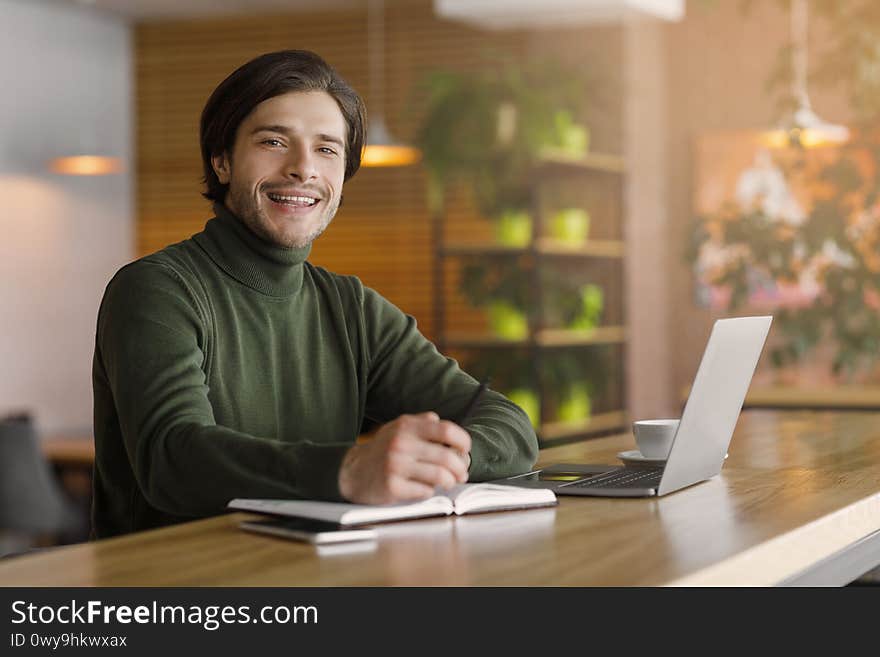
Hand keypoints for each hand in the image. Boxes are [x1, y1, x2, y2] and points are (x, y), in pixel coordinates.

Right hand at [338, 412, 470, 504]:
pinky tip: (423, 488)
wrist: (352, 472)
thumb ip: (421, 423)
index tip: (465, 449)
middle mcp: (401, 444)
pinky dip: (429, 491)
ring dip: (448, 482)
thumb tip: (441, 423)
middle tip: (462, 474)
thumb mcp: (397, 428)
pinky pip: (424, 491)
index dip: (462, 441)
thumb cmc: (382, 450)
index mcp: (407, 426)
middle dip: (460, 468)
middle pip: (447, 457)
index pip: (446, 430)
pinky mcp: (392, 487)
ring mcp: (396, 466)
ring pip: (439, 476)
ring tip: (448, 482)